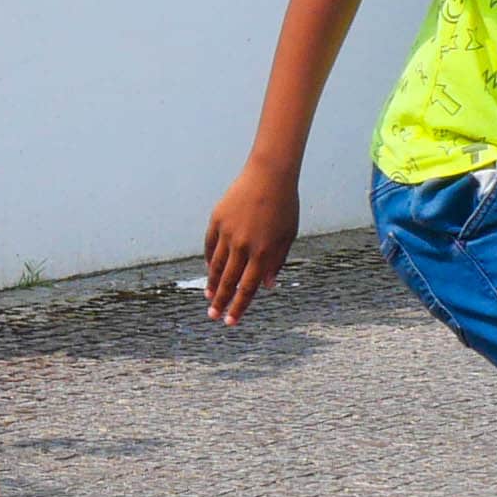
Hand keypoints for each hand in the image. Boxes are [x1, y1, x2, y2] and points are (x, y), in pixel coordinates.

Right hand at [202, 163, 299, 324]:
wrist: (269, 174)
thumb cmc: (284, 206)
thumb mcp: (288, 236)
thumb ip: (277, 262)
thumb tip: (267, 286)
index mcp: (264, 252)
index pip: (248, 287)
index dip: (239, 307)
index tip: (230, 321)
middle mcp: (243, 245)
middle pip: (228, 281)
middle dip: (221, 302)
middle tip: (213, 316)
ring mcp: (228, 232)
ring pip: (216, 265)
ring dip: (212, 284)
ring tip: (209, 297)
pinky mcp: (217, 220)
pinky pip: (210, 246)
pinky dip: (209, 261)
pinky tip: (209, 271)